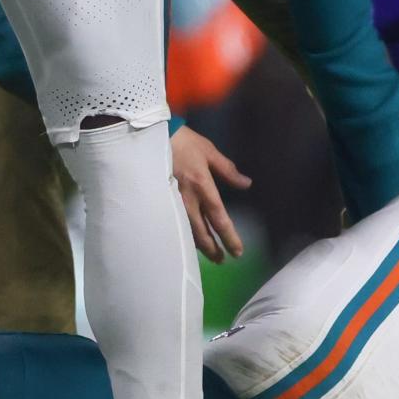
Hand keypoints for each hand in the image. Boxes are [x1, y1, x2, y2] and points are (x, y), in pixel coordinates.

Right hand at [171, 125, 251, 262]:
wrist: (152, 138)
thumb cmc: (184, 143)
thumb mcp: (209, 152)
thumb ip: (227, 170)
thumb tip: (246, 184)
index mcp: (203, 187)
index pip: (219, 219)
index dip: (228, 237)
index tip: (237, 251)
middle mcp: (188, 200)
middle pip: (202, 232)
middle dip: (213, 249)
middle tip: (222, 260)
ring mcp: (172, 202)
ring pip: (187, 231)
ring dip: (199, 246)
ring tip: (208, 255)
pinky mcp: (161, 200)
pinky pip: (175, 223)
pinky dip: (184, 234)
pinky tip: (188, 240)